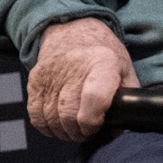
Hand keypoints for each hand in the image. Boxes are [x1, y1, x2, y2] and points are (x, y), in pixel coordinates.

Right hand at [28, 18, 138, 142]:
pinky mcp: (35, 80)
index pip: (94, 98)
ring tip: (74, 130)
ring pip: (52, 117)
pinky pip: (35, 113)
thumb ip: (128, 97)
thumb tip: (121, 128)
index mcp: (102, 63)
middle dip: (79, 132)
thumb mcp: (125, 68)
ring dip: (63, 131)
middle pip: (69, 113)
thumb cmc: (102, 52)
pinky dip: (46, 126)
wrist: (71, 29)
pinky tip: (57, 125)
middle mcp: (74, 68)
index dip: (94, 121)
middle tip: (87, 133)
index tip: (98, 126)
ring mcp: (51, 75)